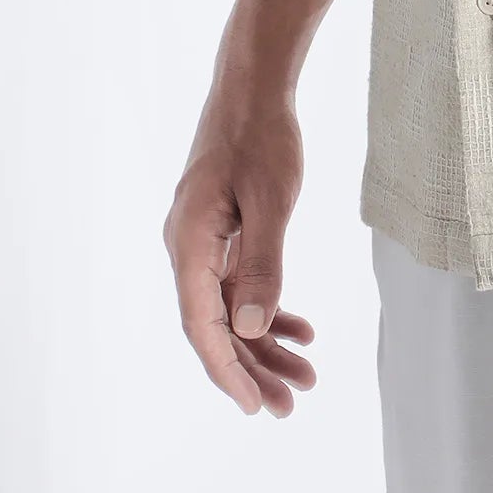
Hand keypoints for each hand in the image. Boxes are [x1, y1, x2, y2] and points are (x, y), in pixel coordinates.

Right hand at [163, 92, 317, 416]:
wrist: (253, 86)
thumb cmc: (260, 136)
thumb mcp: (270, 200)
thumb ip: (263, 265)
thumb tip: (254, 329)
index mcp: (189, 245)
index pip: (203, 327)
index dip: (229, 371)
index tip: (258, 406)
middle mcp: (187, 249)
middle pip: (215, 327)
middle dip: (252, 369)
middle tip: (290, 404)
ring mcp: (202, 242)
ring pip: (230, 310)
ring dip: (264, 344)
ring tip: (305, 375)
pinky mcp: (220, 232)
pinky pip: (238, 285)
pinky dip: (267, 308)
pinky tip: (300, 328)